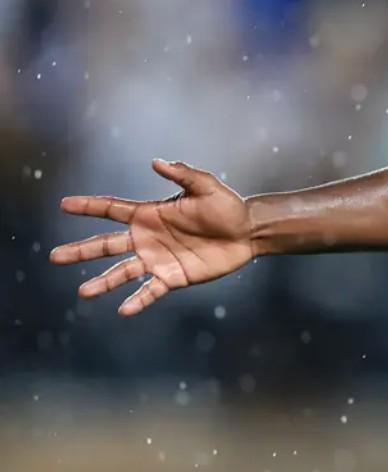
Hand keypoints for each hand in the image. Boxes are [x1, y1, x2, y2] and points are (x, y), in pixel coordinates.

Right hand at [48, 159, 255, 314]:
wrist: (248, 233)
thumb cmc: (227, 207)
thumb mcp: (206, 187)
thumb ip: (182, 174)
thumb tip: (156, 161)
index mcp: (149, 214)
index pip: (112, 209)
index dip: (88, 206)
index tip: (63, 205)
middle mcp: (147, 238)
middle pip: (106, 245)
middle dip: (81, 250)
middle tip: (54, 256)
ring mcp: (157, 259)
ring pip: (122, 272)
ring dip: (103, 282)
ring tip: (83, 292)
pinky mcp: (172, 277)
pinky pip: (150, 291)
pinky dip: (137, 301)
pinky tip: (124, 310)